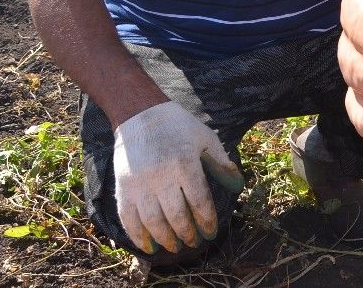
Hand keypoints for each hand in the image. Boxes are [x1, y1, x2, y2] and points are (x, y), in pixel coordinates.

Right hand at [113, 101, 243, 253]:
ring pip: (153, 222)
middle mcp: (161, 177)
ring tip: (175, 246)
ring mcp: (140, 184)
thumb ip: (221, 164)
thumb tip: (239, 186)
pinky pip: (129, 219)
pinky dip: (138, 236)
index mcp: (185, 164)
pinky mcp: (123, 188)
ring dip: (166, 239)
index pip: (199, 201)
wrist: (140, 115)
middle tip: (194, 242)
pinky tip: (149, 246)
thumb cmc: (179, 127)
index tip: (211, 232)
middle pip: (176, 216)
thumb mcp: (205, 139)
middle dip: (187, 233)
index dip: (206, 220)